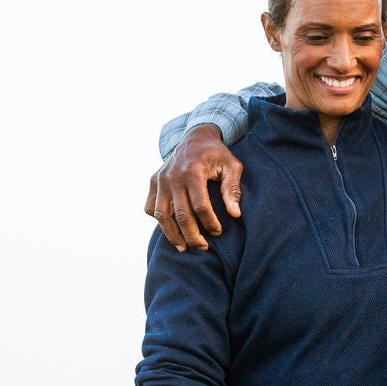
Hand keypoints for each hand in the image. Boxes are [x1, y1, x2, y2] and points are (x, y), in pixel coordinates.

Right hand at [145, 126, 243, 251]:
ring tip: (184, 248)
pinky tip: (171, 230)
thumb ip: (233, 189)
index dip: (210, 223)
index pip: (200, 206)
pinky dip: (159, 221)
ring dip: (172, 235)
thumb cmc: (216, 154)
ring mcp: (160, 179)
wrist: (195, 138)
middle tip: (203, 247)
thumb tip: (235, 214)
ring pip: (161, 215)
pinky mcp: (153, 182)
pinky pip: (151, 207)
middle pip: (180, 214)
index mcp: (193, 171)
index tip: (218, 232)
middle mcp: (172, 175)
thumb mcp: (232, 166)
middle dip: (192, 235)